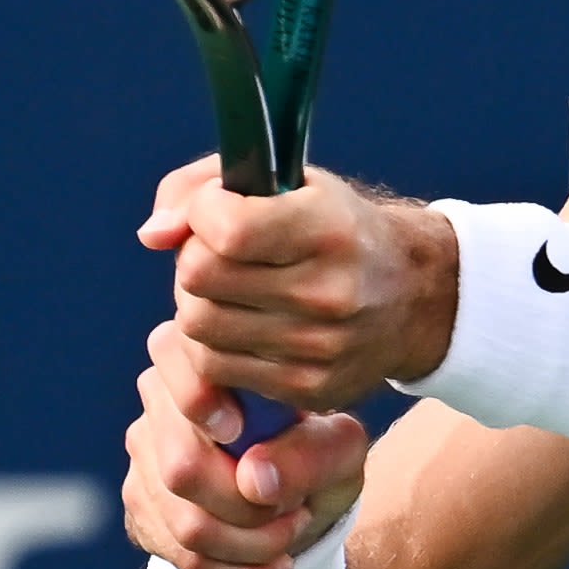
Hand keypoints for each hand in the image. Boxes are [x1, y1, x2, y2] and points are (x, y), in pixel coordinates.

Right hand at [124, 316, 370, 568]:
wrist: (306, 495)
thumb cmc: (319, 452)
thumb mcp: (339, 448)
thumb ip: (308, 452)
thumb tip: (253, 481)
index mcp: (199, 359)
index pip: (171, 366)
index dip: (199, 401)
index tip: (238, 431)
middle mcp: (158, 400)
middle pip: (181, 470)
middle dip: (251, 507)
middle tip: (298, 509)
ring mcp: (142, 457)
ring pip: (185, 523)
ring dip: (253, 544)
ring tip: (292, 531)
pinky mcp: (142, 509)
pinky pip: (183, 557)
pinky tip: (274, 565)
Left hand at [139, 156, 461, 410]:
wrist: (416, 297)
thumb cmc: (335, 229)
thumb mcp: (286, 180)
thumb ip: (198, 188)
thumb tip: (151, 235)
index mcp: (328, 229)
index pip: (225, 228)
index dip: (203, 213)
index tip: (221, 210)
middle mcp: (330, 292)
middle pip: (198, 279)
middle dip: (196, 260)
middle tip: (224, 255)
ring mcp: (320, 348)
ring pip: (198, 326)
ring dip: (201, 304)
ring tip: (234, 292)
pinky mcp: (309, 388)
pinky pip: (217, 367)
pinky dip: (218, 344)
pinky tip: (247, 326)